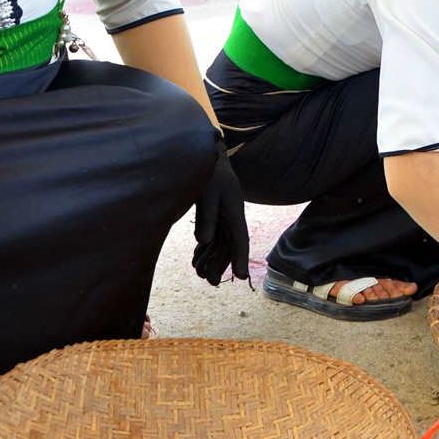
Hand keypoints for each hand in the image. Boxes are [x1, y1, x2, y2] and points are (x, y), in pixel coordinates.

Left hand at [193, 150, 250, 284]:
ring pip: (221, 243)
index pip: (240, 239)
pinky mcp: (215, 214)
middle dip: (221, 264)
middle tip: (210, 282)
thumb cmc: (209, 174)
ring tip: (199, 272)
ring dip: (211, 257)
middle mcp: (232, 217)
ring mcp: (224, 216)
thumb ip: (206, 216)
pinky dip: (205, 248)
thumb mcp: (207, 193)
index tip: (241, 276)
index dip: (240, 258)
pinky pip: (213, 236)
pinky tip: (197, 257)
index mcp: (234, 211)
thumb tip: (203, 240)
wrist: (209, 157)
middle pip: (229, 245)